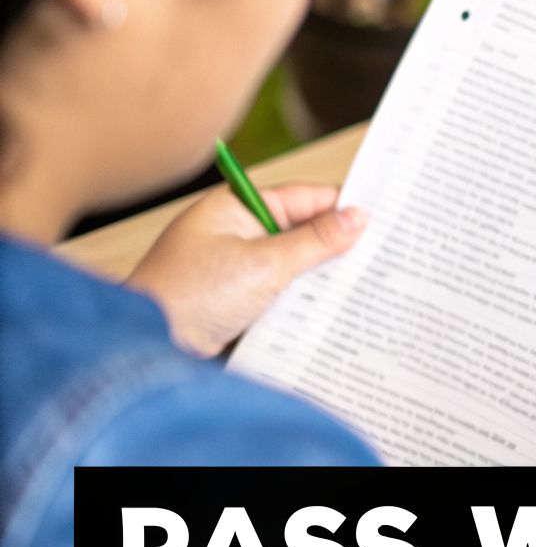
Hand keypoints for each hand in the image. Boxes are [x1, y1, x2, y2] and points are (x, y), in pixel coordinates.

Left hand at [126, 184, 366, 356]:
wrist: (144, 347)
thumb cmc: (189, 295)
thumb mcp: (264, 264)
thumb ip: (315, 241)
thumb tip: (356, 218)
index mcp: (235, 207)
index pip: (303, 198)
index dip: (341, 208)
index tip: (380, 220)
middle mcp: (234, 233)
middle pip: (300, 233)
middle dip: (335, 246)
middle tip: (378, 256)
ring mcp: (234, 269)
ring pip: (293, 267)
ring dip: (319, 279)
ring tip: (359, 287)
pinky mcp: (234, 303)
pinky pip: (279, 295)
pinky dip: (301, 303)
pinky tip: (326, 313)